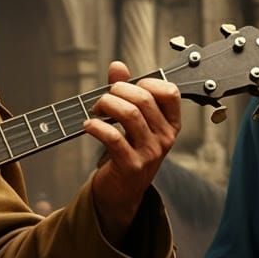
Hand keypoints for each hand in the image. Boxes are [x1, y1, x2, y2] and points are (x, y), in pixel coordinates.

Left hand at [86, 61, 181, 243]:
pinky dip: (96, 127)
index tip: (127, 87)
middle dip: (118, 91)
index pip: (170, 92)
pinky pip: (114, 138)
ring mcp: (150, 153)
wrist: (121, 191)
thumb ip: (126, 92)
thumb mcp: (132, 123)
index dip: (146, 82)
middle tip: (103, 98)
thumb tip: (118, 66)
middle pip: (144, 99)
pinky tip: (88, 126)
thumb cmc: (127, 151)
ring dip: (106, 105)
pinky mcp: (131, 165)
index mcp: (170, 124)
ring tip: (95, 109)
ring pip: (130, 114)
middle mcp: (165, 138)